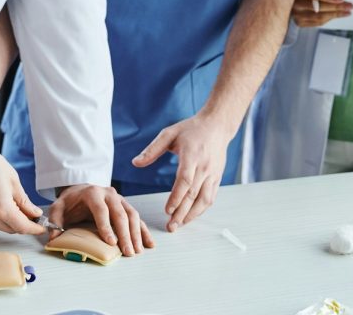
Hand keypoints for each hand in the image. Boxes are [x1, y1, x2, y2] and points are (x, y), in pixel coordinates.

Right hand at [0, 122, 44, 234]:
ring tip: (18, 205)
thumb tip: (33, 212)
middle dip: (24, 224)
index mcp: (2, 209)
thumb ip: (24, 200)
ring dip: (11, 220)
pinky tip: (2, 203)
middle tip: (32, 212)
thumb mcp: (12, 179)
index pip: (23, 227)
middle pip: (12, 229)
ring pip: (1, 226)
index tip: (42, 225)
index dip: (35, 228)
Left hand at [48, 184, 154, 255]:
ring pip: (132, 214)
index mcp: (92, 193)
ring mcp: (119, 199)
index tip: (111, 242)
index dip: (106, 226)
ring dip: (136, 233)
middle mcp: (108, 193)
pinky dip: (143, 230)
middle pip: (120, 213)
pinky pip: (137, 217)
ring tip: (138, 251)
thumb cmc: (70, 201)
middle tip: (128, 252)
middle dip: (125, 234)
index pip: (101, 210)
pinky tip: (149, 243)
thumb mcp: (58, 207)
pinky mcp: (125, 205)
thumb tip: (54, 236)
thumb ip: (54, 219)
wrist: (80, 189)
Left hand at [132, 113, 228, 231]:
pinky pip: (211, 197)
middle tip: (171, 227)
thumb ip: (152, 150)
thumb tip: (135, 163)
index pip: (185, 181)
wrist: (216, 126)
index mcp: (191, 155)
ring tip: (180, 225)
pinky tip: (191, 215)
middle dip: (182, 213)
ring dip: (193, 215)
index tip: (167, 211)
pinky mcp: (217, 177)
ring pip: (205, 200)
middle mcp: (204, 167)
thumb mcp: (169, 134)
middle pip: (194, 194)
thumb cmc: (190, 129)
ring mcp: (213, 173)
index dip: (176, 197)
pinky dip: (201, 209)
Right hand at [291, 0, 352, 27]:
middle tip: (349, 6)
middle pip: (318, 8)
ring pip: (319, 17)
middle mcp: (296, 4)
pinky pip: (317, 23)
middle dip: (337, 7)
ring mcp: (297, 15)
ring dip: (335, 15)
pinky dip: (328, 19)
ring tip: (346, 12)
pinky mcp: (299, 22)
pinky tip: (335, 15)